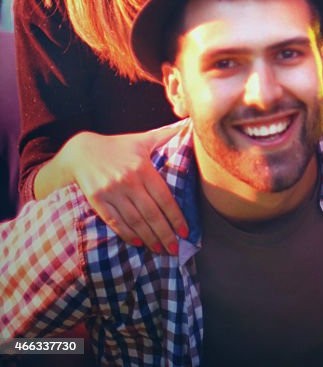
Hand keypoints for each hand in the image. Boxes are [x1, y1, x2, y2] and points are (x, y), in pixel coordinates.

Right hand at [64, 123, 185, 252]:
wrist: (81, 151)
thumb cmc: (118, 146)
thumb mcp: (142, 140)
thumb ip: (165, 136)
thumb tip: (189, 125)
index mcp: (143, 168)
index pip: (164, 197)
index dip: (175, 216)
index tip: (185, 231)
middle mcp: (128, 181)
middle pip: (151, 213)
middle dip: (165, 233)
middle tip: (175, 249)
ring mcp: (111, 192)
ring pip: (134, 220)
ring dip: (149, 237)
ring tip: (160, 249)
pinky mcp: (97, 200)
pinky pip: (114, 221)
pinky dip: (127, 234)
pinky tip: (138, 243)